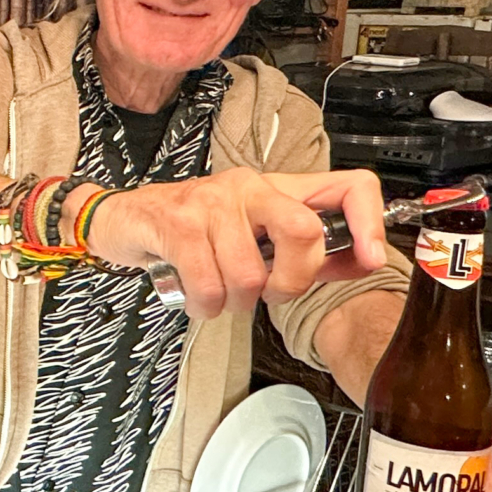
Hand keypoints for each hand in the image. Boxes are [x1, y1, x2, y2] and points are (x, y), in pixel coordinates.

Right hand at [82, 167, 387, 318]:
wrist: (122, 219)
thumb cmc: (190, 231)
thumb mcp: (251, 235)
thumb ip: (305, 250)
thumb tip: (360, 260)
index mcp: (278, 188)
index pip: (348, 185)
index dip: (369, 222)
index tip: (367, 257)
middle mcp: (249, 186)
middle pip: (304, 231)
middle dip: (291, 281)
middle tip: (269, 293)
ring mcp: (213, 202)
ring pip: (250, 274)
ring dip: (235, 302)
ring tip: (219, 294)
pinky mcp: (178, 223)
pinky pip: (211, 286)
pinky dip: (206, 305)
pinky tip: (198, 297)